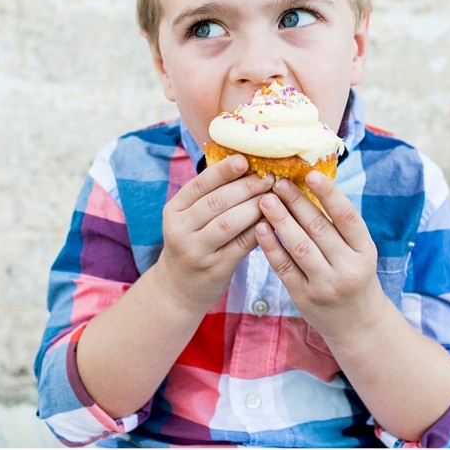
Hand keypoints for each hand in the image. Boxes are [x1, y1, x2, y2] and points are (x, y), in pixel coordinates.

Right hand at [154, 154, 273, 313]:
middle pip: (218, 201)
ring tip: (275, 197)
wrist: (177, 289)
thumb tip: (246, 165)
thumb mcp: (189, 219)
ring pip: (230, 222)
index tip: (246, 160)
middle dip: (247, 187)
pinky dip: (259, 230)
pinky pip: (241, 245)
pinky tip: (273, 221)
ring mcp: (195, 251)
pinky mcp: (214, 269)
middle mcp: (180, 229)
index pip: (199, 184)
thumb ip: (210, 196)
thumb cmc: (192, 243)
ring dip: (256, 207)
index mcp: (174, 210)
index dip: (224, 170)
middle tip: (270, 177)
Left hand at [255, 172, 384, 341]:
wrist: (357, 325)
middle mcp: (348, 268)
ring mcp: (326, 285)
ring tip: (265, 200)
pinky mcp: (305, 297)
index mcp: (365, 251)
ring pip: (299, 246)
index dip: (329, 193)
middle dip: (296, 202)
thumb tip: (310, 186)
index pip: (347, 217)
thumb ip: (339, 227)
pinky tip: (260, 228)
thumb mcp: (359, 252)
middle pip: (319, 228)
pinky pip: (284, 267)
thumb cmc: (355, 277)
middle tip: (277, 182)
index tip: (310, 174)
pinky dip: (271, 246)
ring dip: (280, 220)